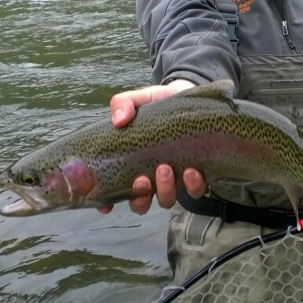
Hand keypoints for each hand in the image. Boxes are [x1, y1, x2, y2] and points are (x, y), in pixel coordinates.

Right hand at [98, 79, 206, 214]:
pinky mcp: (197, 175)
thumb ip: (124, 104)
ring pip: (166, 200)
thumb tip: (118, 120)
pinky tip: (191, 171)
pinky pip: (195, 191)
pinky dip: (192, 186)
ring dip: (165, 191)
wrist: (189, 96)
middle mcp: (150, 177)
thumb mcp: (139, 99)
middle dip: (140, 198)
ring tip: (165, 169)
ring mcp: (174, 179)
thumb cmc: (158, 104)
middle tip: (143, 180)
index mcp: (131, 164)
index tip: (106, 205)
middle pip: (140, 203)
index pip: (114, 192)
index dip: (107, 203)